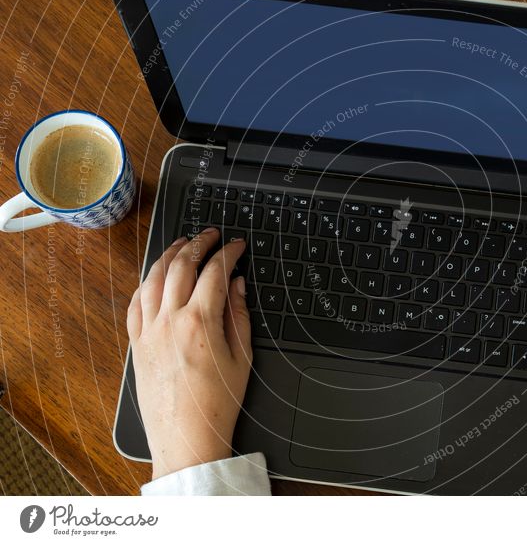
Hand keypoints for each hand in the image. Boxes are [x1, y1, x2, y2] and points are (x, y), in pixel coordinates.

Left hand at [127, 228, 251, 479]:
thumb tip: (238, 285)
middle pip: (181, 265)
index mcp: (200, 323)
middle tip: (211, 234)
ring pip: (154, 278)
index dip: (228, 252)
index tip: (237, 245)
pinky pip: (136, 302)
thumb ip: (239, 315)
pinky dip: (148, 282)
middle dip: (198, 243)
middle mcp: (169, 321)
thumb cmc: (217, 404)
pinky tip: (156, 276)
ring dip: (169, 255)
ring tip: (183, 244)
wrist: (187, 439)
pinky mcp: (136, 343)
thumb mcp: (242, 358)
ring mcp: (148, 331)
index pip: (214, 271)